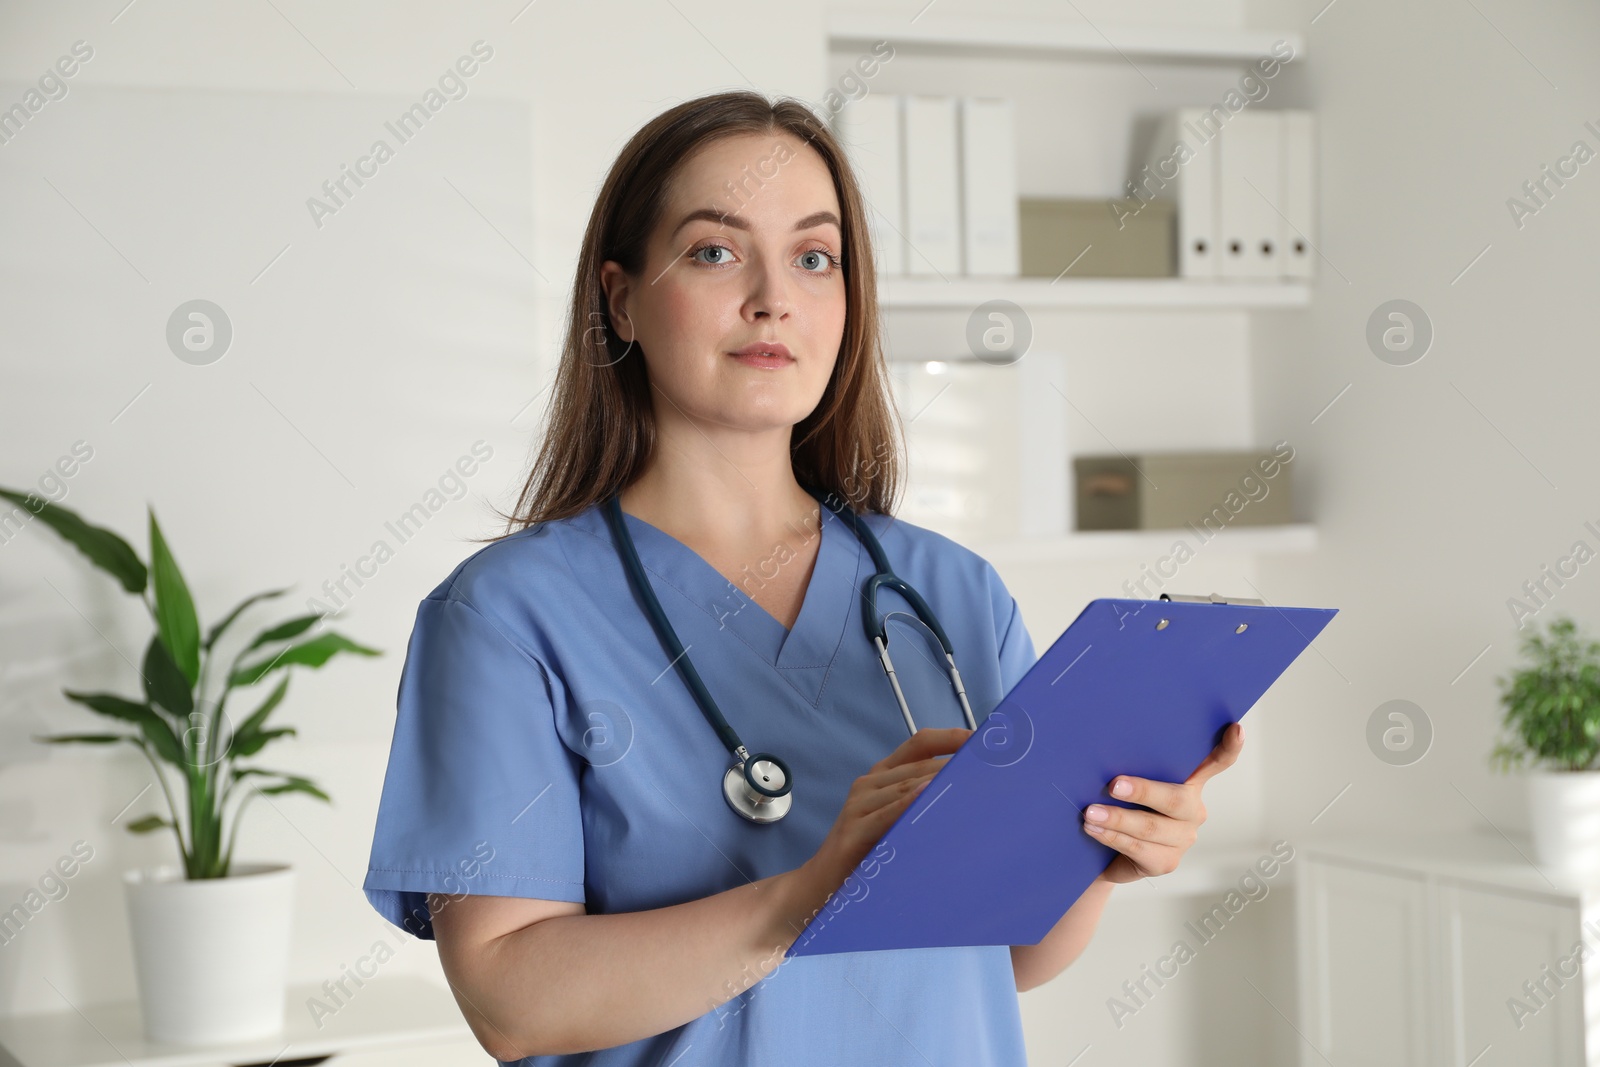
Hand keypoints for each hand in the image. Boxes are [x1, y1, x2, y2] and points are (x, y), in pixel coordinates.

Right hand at [791, 727, 971, 904]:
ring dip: (939, 782)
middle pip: (919, 765)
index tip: (982, 740)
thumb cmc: (867, 853)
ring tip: (972, 780)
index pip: (919, 743)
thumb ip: (923, 803)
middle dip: (955, 765)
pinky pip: (885, 814)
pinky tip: (926, 797)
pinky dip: (906, 804)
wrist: (821, 885)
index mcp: (882, 776)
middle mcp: (869, 784)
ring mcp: (858, 805)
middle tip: (990, 767)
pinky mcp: (853, 832)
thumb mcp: (897, 822)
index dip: (950, 737)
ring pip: (905, 785)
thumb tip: (969, 793)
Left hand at [1085, 722, 1243, 884]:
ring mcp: (1182, 838)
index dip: (1228, 748)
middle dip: (1143, 791)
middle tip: (1114, 785)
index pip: (1215, 764)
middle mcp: (1192, 810)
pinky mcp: (1166, 862)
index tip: (1236, 729)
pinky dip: (1112, 837)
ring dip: (1117, 818)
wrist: (1105, 854)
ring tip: (1091, 812)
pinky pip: (1139, 848)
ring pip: (1151, 826)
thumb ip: (1131, 767)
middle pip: (1175, 799)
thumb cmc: (1120, 808)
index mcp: (1188, 784)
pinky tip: (1094, 830)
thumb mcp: (1128, 786)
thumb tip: (1103, 745)